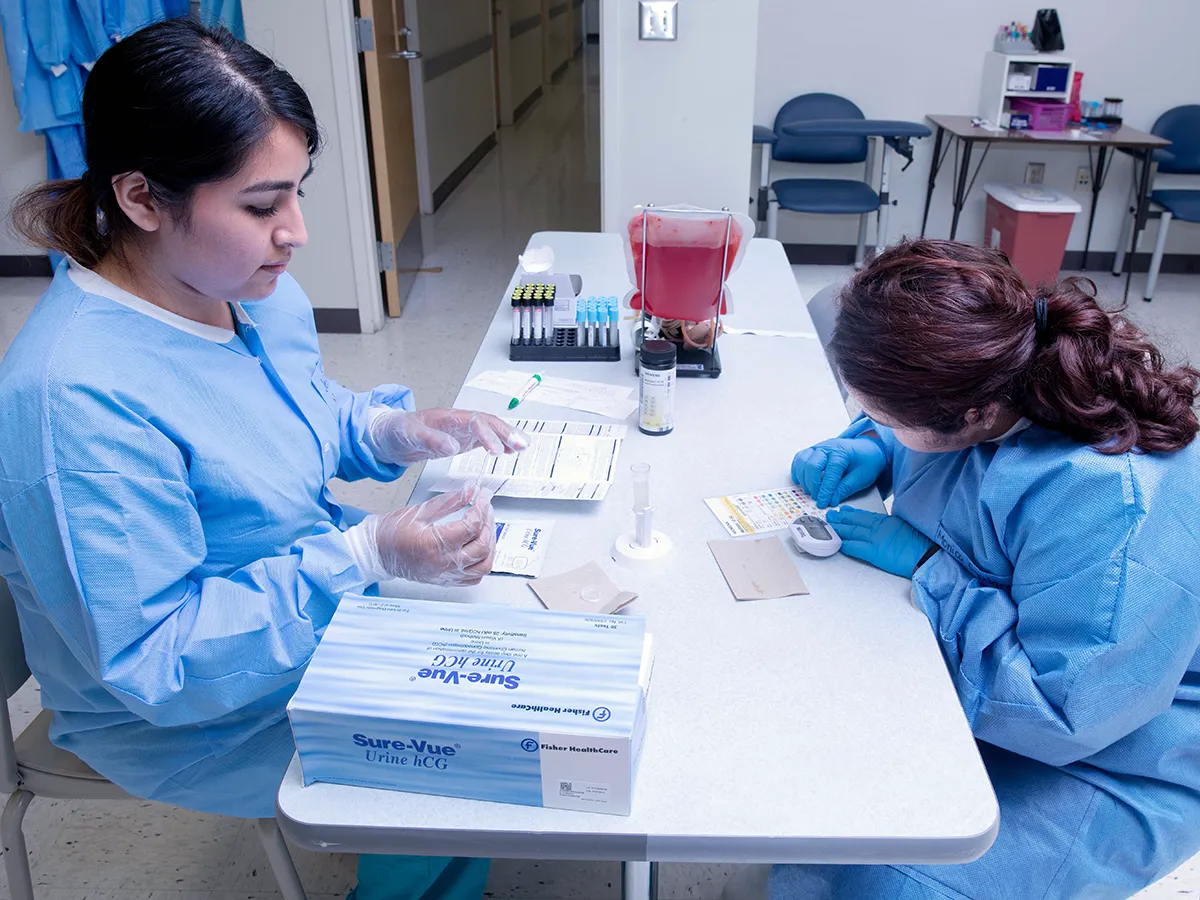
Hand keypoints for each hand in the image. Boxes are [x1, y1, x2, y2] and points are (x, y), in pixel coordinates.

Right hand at [368, 488, 496, 584]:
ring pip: (483, 565)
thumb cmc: (392, 532)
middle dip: (488, 523)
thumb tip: (470, 491)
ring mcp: (445, 575)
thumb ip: (449, 501)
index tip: (482, 497)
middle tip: (485, 509)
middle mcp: (442, 563)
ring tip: (486, 527)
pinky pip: (474, 577)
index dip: (481, 508)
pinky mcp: (446, 580)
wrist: (378, 553)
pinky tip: (479, 548)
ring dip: (490, 545)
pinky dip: (483, 562)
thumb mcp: (420, 510)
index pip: (470, 526)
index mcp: (433, 544)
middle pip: (481, 546)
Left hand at [370, 408, 529, 463]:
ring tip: (523, 447)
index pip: (475, 421)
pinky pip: (485, 439)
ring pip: (491, 429)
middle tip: (521, 445)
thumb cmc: (399, 431)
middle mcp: (459, 420)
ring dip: (507, 437)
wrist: (391, 435)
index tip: (496, 450)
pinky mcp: (463, 438)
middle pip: (489, 422)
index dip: (488, 434)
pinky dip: (500, 444)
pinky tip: (510, 451)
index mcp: (448, 417)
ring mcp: (462, 429)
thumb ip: (431, 439)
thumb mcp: (411, 435)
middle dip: (506, 432)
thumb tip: (452, 446)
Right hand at [791, 436, 885, 507]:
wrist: (867, 448)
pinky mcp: (813, 451)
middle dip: (813, 485)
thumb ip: (845, 488)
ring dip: (804, 479)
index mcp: (842, 453)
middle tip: (817, 498)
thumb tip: (832, 499)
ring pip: (802, 461)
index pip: (830, 473)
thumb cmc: (866, 460)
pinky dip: (798, 470)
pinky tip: (801, 481)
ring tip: (810, 491)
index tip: (823, 502)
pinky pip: (799, 459)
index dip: (825, 490)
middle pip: (812, 465)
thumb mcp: (862, 477)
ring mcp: (818, 448)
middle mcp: (827, 447)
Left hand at [825, 506, 933, 577]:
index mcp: (887, 521)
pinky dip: (844, 544)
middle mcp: (879, 528)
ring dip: (838, 529)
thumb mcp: (906, 528)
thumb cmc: (923, 543)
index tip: (843, 510)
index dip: (852, 513)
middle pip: (855, 522)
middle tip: (830, 515)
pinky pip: (855, 547)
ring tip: (829, 526)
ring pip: (851, 532)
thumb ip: (893, 527)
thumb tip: (887, 528)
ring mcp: (875, 539)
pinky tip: (837, 543)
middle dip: (840, 519)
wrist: (929, 555)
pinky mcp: (874, 553)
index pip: (865, 516)